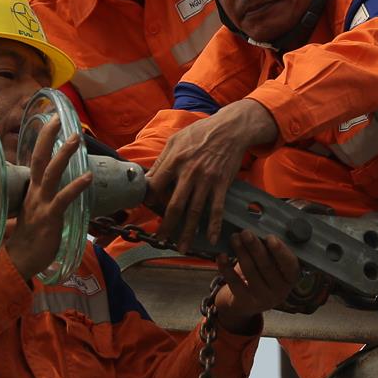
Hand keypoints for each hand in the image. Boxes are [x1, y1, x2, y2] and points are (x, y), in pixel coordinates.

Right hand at [3, 118, 90, 280]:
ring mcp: (41, 205)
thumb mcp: (36, 214)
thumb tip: (57, 191)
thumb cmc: (29, 240)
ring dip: (63, 155)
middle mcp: (35, 194)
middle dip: (48, 138)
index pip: (36, 160)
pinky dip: (76, 186)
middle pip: (38, 159)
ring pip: (51, 174)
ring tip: (75, 139)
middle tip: (58, 118)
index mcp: (32, 192)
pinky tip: (87, 176)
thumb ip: (44, 200)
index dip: (43, 140)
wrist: (19, 262)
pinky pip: (63, 198)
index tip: (51, 121)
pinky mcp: (50, 218)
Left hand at [151, 99, 277, 248]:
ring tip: (181, 248)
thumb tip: (148, 178)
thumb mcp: (176, 140)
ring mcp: (206, 181)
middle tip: (160, 240)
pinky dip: (214, 226)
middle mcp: (189, 173)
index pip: (156, 185)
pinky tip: (212, 239)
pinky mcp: (221, 185)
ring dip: (187, 232)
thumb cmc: (200, 133)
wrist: (230, 129)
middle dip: (166, 226)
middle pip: (174, 206)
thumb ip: (162, 160)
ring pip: (194, 212)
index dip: (149, 199)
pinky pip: (216, 209)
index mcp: (175, 161)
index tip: (147, 208)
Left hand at [213, 230, 301, 334]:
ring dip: (241, 252)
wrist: (248, 302)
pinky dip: (226, 268)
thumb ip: (271, 250)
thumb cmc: (263, 274)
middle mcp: (280, 291)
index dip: (280, 251)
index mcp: (291, 278)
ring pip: (250, 272)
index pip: (289, 264)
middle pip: (266, 266)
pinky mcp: (246, 302)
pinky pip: (235, 282)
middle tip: (245, 232)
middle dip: (254, 247)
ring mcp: (263, 298)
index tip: (270, 237)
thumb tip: (260, 227)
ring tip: (234, 238)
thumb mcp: (273, 264)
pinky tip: (222, 255)